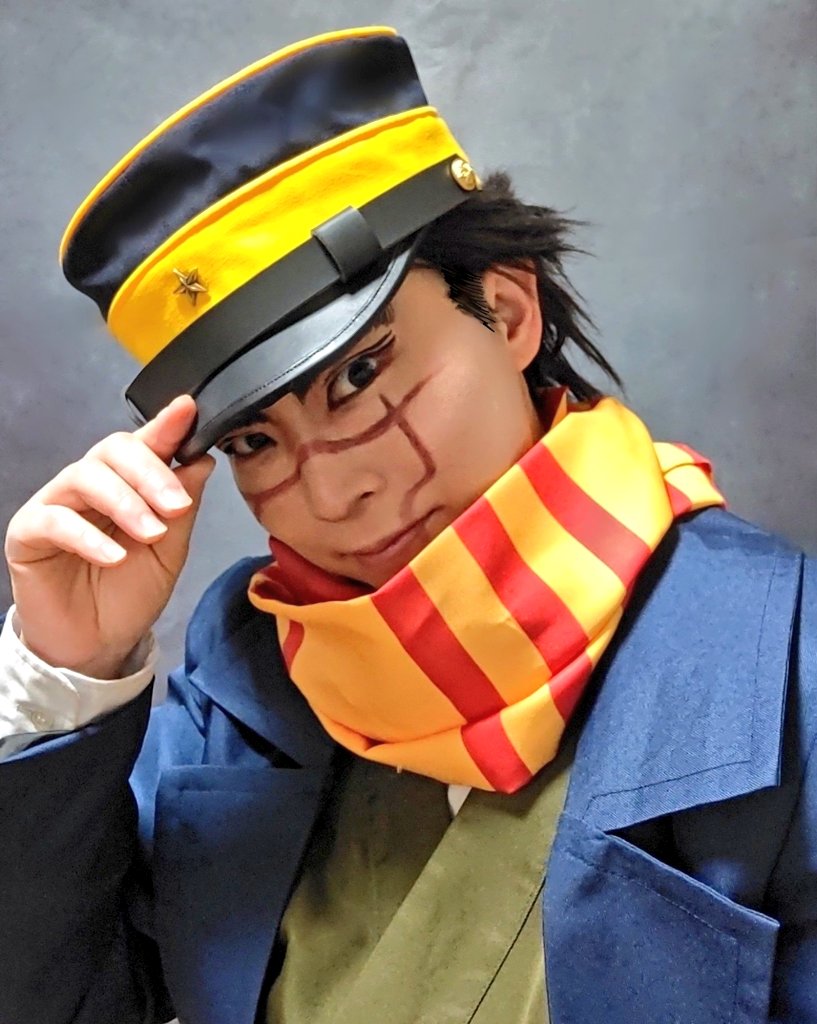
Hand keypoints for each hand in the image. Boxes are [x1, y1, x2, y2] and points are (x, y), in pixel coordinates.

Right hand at [4, 396, 214, 678]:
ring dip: (126, 503)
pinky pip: (55, 520)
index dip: (166, 424)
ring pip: (86, 476)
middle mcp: (91, 484)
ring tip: (152, 533)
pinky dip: (89, 536)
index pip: (145, 443)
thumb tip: (202, 461)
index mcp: (128, 483)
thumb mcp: (169, 551)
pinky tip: (114, 556)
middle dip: (152, 473)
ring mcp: (57, 504)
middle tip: (177, 506)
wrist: (96, 645)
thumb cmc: (130, 593)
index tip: (187, 410)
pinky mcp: (29, 533)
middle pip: (114, 449)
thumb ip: (182, 506)